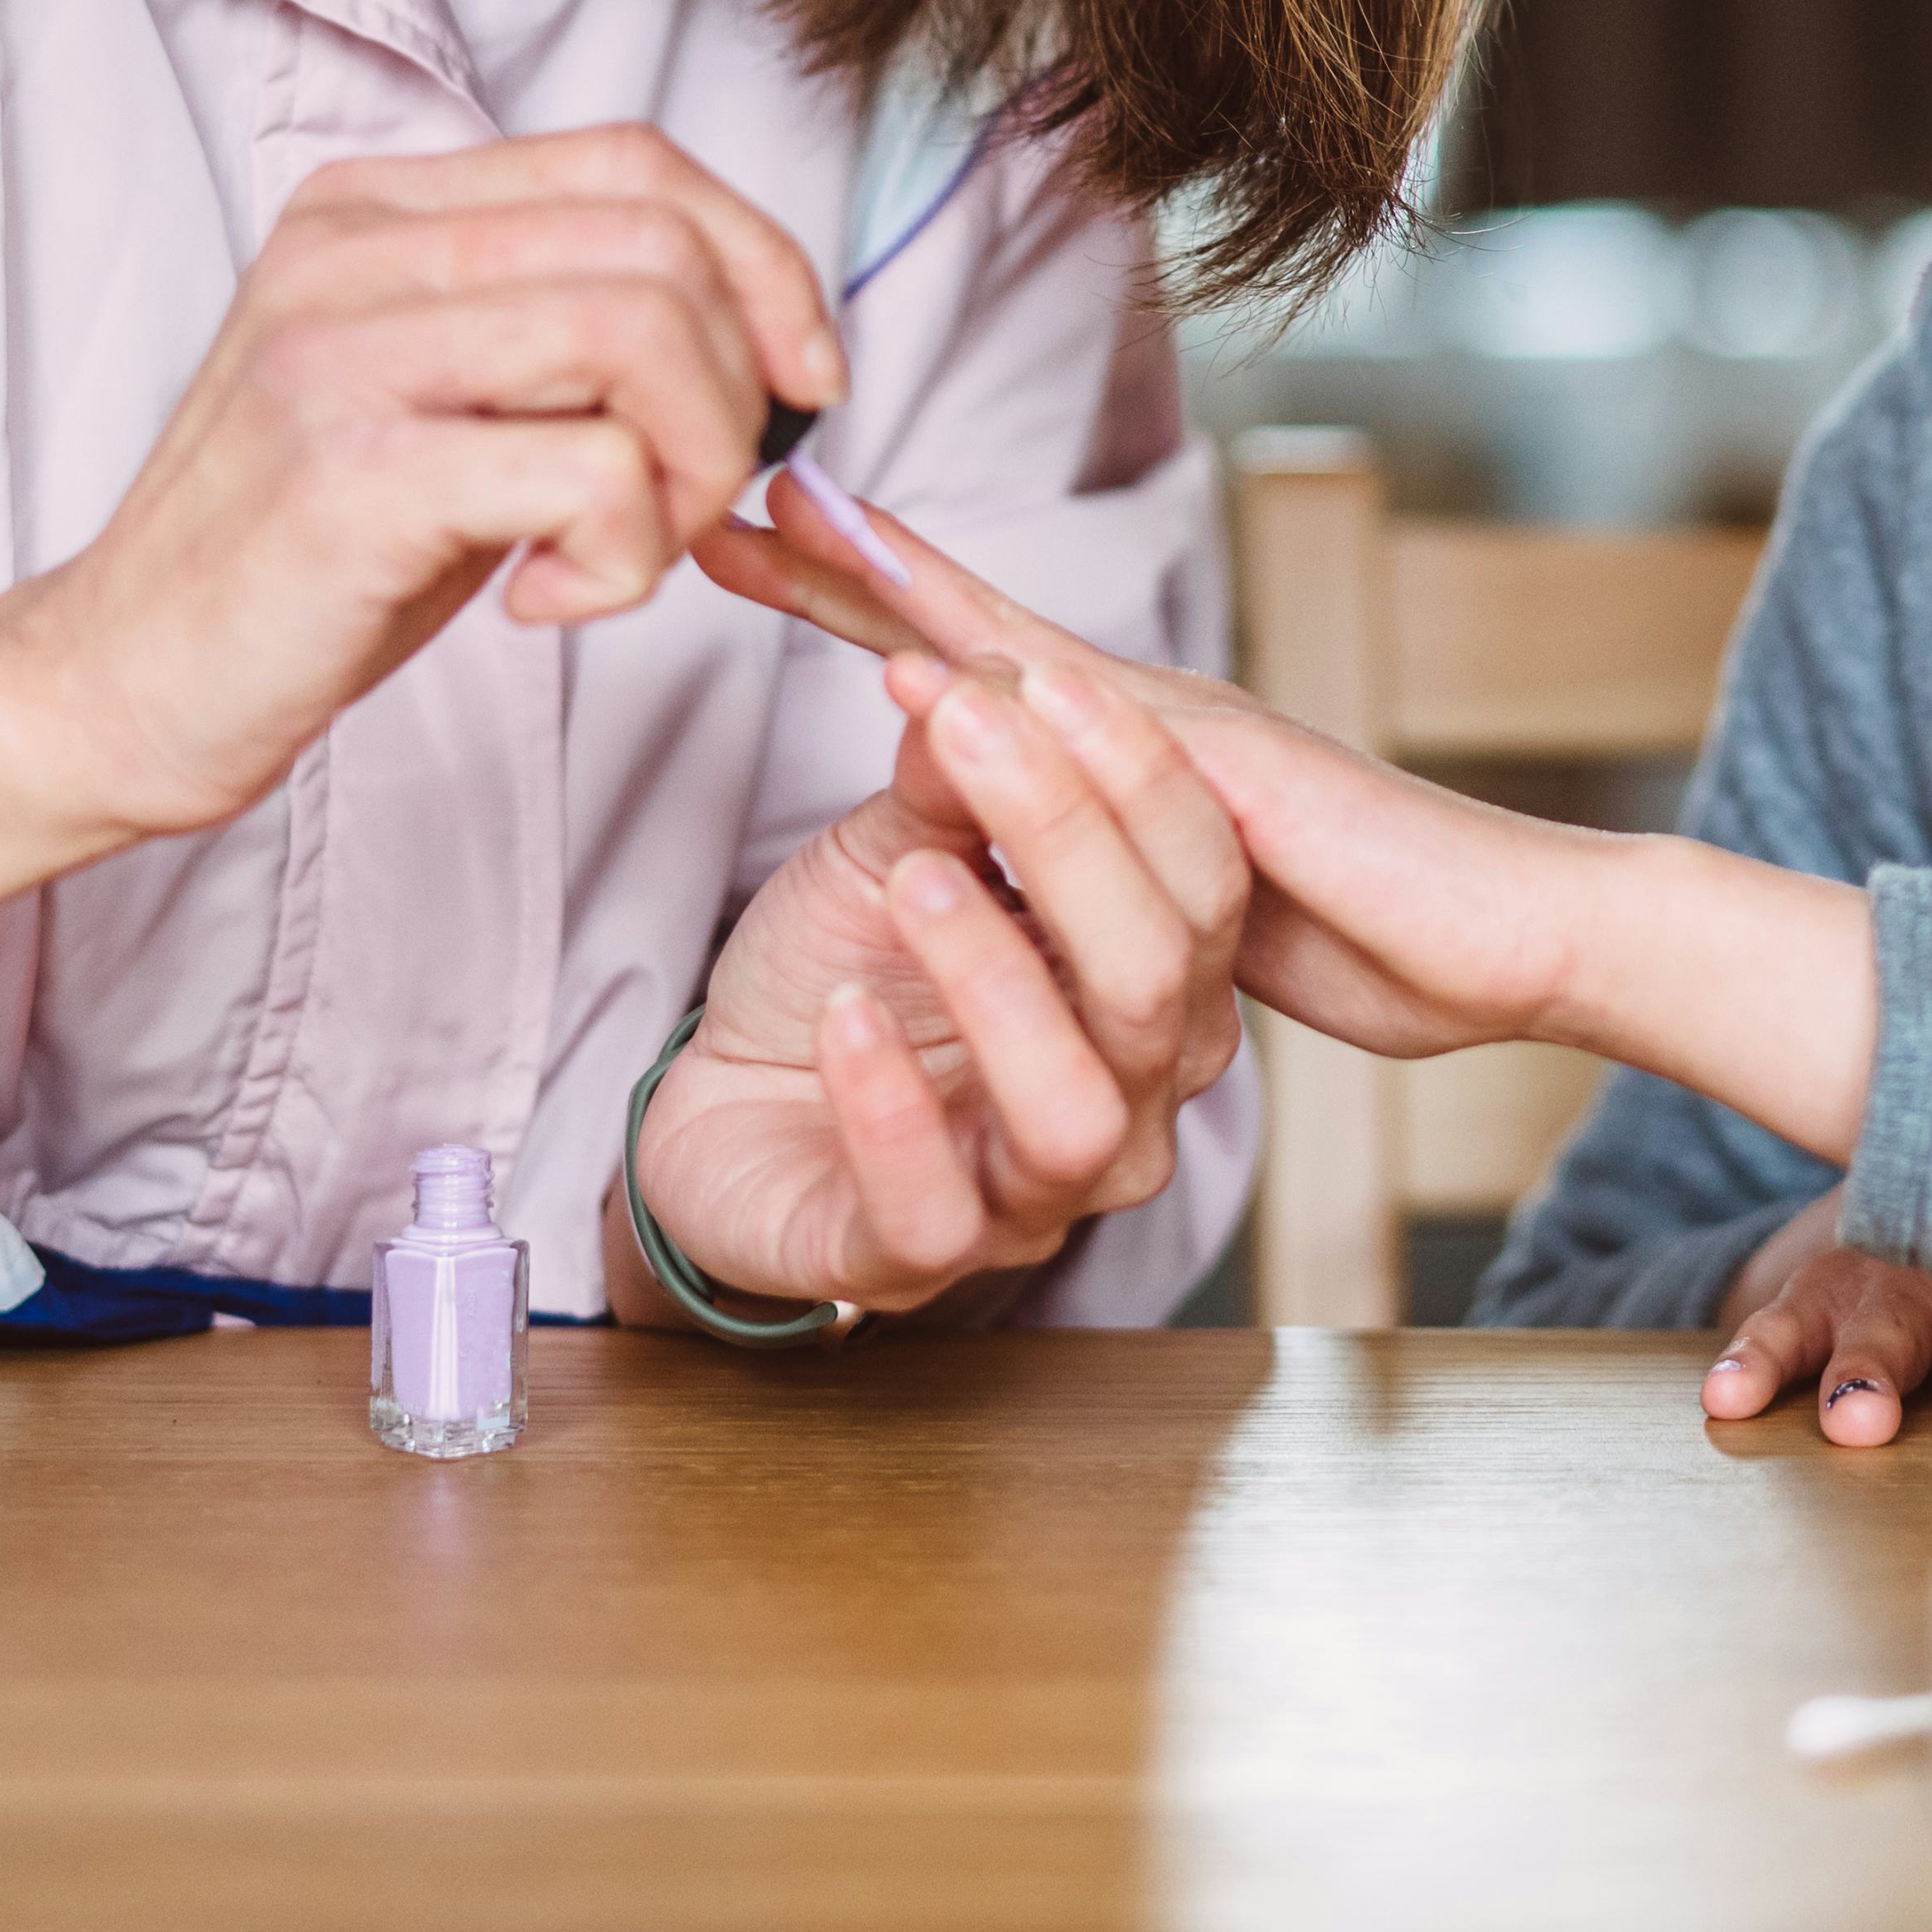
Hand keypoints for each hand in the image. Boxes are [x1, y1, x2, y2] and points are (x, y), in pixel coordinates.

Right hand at [0, 126, 839, 855]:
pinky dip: (622, 556)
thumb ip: (562, 332)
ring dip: (690, 468)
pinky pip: (593, 468)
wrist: (117, 684)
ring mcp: (341, 352)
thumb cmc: (308, 560)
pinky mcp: (352, 473)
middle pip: (661, 243)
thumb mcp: (442, 403)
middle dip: (739, 388)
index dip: (763, 263)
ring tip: (623, 551)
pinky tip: (546, 601)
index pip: (639, 161)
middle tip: (687, 504)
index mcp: (376, 208)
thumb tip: (768, 331)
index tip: (801, 381)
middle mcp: (351, 250)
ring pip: (643, 332)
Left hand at [623, 496, 1257, 1318]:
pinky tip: (844, 1017)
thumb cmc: (849, 972)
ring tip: (915, 884)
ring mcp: (1035, 1192)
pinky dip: (888, 1100)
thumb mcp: (898, 845)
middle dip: (1069, 840)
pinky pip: (933, 1202)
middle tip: (968, 735)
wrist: (729, 1099)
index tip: (1038, 677)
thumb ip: (951, 773)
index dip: (1136, 775)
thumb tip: (971, 675)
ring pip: (1076, 1107)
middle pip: (1153, 979)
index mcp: (1154, 989)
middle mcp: (1129, 1097)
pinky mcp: (920, 1256)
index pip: (1202, 881)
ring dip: (996, 978)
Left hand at [697, 473, 1596, 1060]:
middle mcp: (1152, 722)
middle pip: (974, 626)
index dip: (867, 598)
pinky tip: (928, 693)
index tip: (758, 540)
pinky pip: (1101, 753)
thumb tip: (1028, 847)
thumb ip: (1106, 863)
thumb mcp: (1190, 899)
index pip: (974, 657)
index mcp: (1131, 749)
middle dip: (852, 563)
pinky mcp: (1237, 796)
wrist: (1513, 932)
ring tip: (807, 550)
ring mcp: (1194, 747)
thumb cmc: (1372, 922)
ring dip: (914, 606)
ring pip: (1025, 664)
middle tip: (736, 494)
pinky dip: (1008, 713)